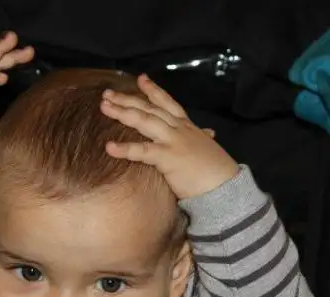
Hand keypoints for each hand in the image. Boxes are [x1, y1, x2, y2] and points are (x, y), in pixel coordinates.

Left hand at [100, 74, 238, 198]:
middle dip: (127, 99)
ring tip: (104, 107)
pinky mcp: (168, 157)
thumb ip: (202, 137)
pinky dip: (124, 149)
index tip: (140, 78)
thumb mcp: (207, 148)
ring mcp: (173, 141)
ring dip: (122, 113)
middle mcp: (178, 129)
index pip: (168, 103)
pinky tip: (109, 147)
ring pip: (144, 121)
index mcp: (187, 127)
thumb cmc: (216, 170)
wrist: (225, 185)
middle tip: (107, 94)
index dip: (153, 90)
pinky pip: (142, 151)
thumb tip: (209, 132)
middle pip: (149, 109)